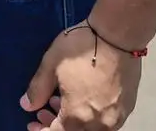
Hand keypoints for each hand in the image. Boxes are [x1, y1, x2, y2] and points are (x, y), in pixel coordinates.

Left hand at [22, 24, 142, 129]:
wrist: (118, 35)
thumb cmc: (82, 47)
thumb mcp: (51, 64)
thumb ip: (38, 89)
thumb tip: (27, 105)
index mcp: (78, 115)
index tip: (33, 122)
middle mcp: (99, 123)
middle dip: (56, 126)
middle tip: (44, 111)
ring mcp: (116, 116)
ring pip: (92, 130)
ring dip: (75, 122)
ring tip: (62, 101)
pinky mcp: (128, 107)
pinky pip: (107, 122)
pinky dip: (92, 117)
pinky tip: (84, 101)